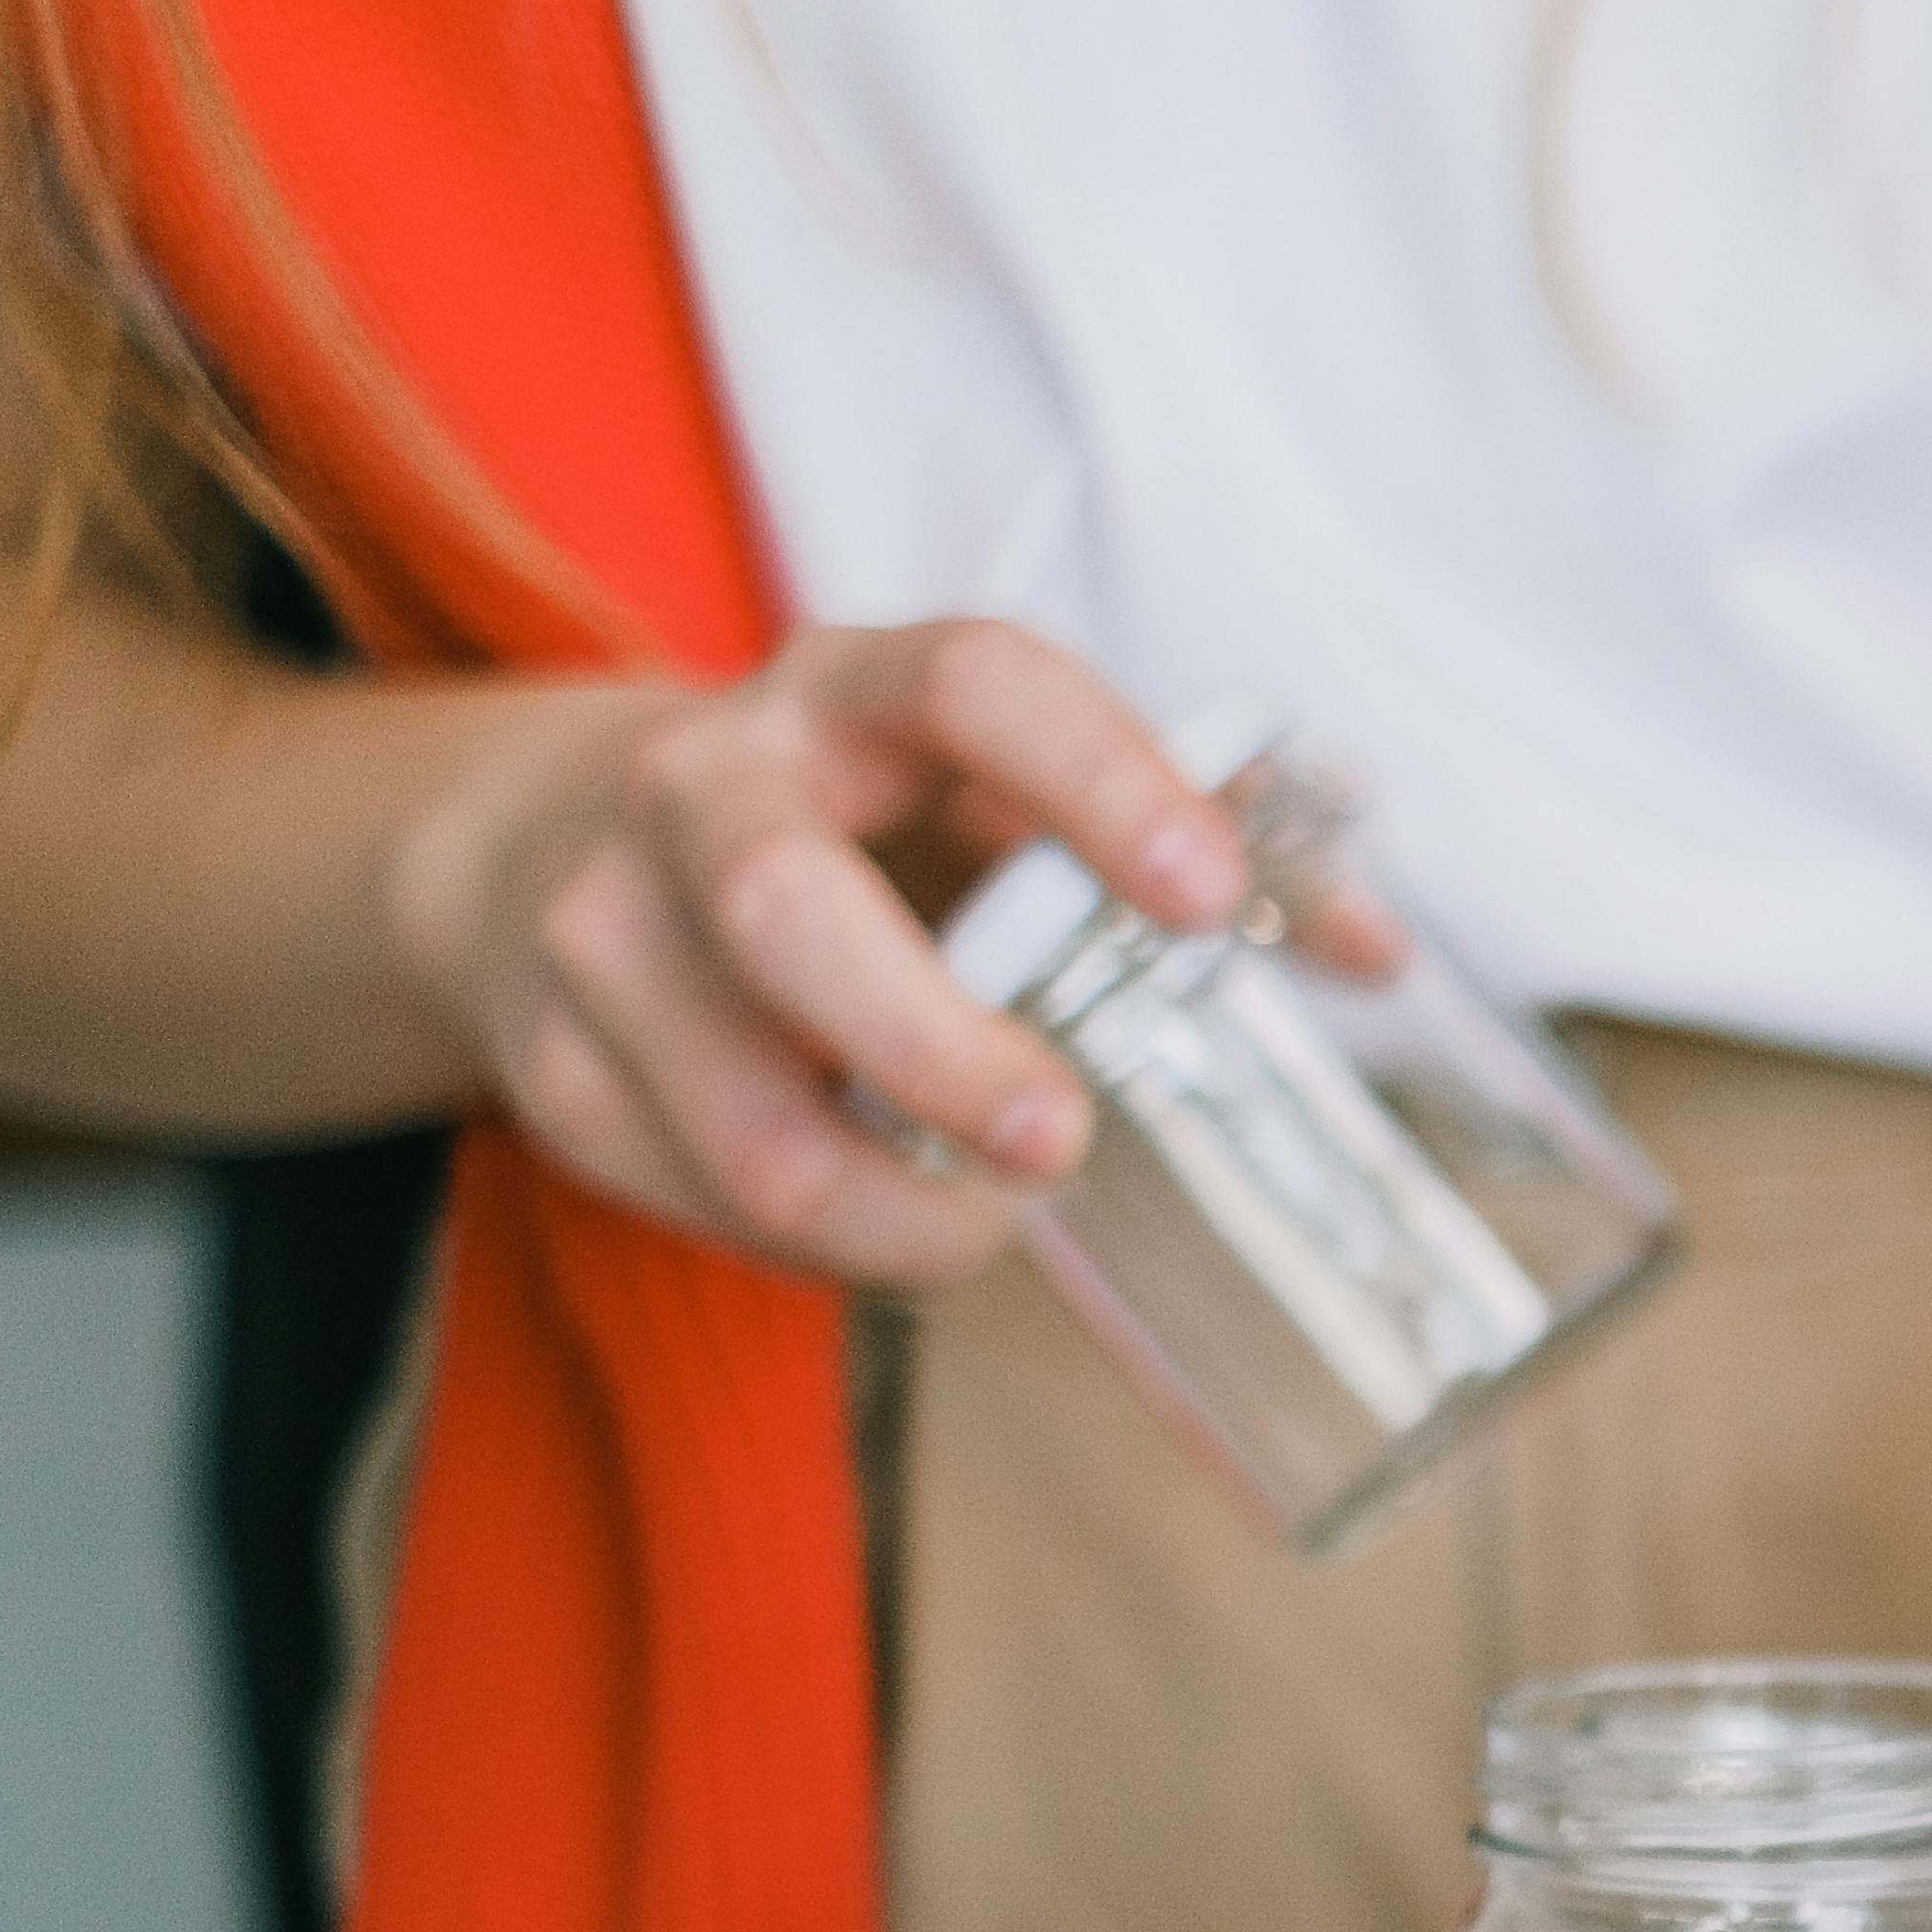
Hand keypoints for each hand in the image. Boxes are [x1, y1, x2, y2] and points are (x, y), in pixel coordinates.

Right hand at [377, 620, 1252, 1287]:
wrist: (561, 849)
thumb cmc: (863, 835)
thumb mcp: (1004, 800)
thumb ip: (1190, 855)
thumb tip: (1371, 950)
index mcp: (856, 695)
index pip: (975, 686)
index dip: (1102, 781)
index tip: (1214, 900)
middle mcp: (708, 788)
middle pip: (786, 911)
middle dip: (938, 1051)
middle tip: (1064, 1142)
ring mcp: (605, 931)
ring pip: (741, 1114)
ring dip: (898, 1208)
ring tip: (995, 1221)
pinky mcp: (559, 1070)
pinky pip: (707, 1201)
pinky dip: (832, 1246)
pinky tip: (893, 1215)